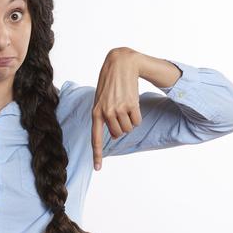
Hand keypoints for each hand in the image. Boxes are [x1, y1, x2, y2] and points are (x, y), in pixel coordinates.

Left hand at [91, 48, 141, 170]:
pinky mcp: (131, 105)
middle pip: (117, 134)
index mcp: (95, 112)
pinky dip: (137, 116)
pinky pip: (137, 122)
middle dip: (121, 127)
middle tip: (120, 113)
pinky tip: (133, 103)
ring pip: (128, 129)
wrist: (120, 64)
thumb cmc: (109, 82)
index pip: (95, 138)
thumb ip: (103, 116)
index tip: (98, 168)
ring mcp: (118, 109)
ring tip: (126, 106)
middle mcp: (105, 113)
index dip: (97, 154)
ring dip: (130, 121)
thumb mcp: (100, 99)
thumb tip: (113, 135)